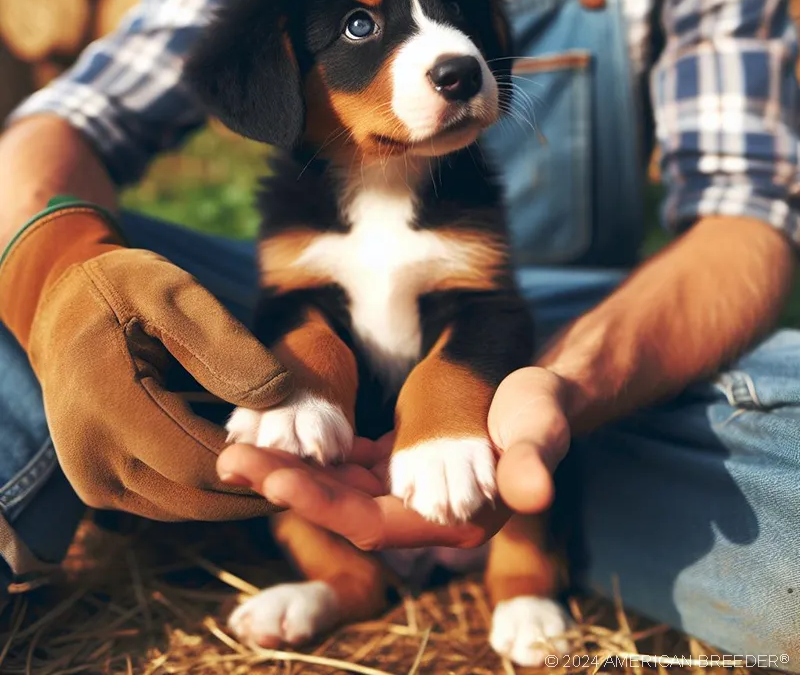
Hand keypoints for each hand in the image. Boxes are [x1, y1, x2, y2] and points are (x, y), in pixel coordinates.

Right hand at [0, 202, 292, 520]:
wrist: (66, 308)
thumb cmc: (124, 290)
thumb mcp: (174, 295)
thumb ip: (224, 345)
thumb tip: (278, 397)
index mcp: (105, 402)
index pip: (195, 459)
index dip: (257, 464)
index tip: (310, 458)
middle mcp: (91, 455)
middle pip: (194, 495)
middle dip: (258, 486)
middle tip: (316, 474)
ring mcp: (94, 478)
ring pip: (184, 506)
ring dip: (239, 494)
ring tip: (294, 470)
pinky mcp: (104, 485)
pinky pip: (169, 499)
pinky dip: (213, 488)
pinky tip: (254, 464)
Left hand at [217, 367, 570, 549]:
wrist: (537, 395)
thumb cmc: (542, 408)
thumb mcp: (540, 426)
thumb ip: (534, 458)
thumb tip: (534, 491)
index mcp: (448, 518)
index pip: (372, 523)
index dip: (323, 504)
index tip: (276, 477)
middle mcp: (419, 515)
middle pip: (340, 509)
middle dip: (286, 486)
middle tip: (232, 459)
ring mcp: (402, 490)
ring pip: (334, 487)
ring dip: (289, 469)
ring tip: (238, 448)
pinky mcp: (394, 466)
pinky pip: (343, 466)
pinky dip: (312, 453)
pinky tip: (279, 433)